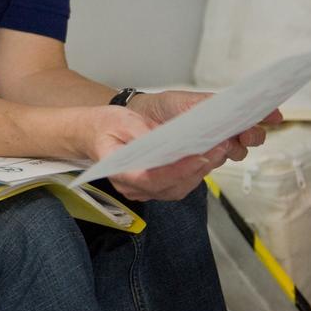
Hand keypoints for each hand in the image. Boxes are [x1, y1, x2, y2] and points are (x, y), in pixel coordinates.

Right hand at [85, 92, 282, 202]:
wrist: (91, 135)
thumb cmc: (104, 127)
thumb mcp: (120, 120)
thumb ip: (142, 132)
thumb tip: (169, 140)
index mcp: (119, 171)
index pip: (151, 178)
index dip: (177, 170)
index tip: (198, 156)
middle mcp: (132, 187)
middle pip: (170, 187)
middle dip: (197, 169)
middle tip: (219, 147)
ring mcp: (142, 191)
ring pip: (177, 190)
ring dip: (200, 172)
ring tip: (217, 150)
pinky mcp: (153, 187)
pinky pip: (177, 186)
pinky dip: (193, 173)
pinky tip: (205, 157)